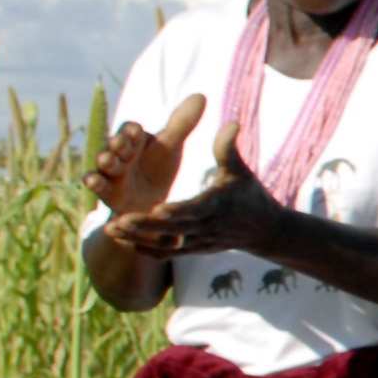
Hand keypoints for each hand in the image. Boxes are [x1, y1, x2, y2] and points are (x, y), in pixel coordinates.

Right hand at [87, 92, 205, 220]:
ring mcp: (110, 171)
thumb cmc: (158, 167)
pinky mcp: (106, 191)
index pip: (130, 130)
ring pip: (104, 163)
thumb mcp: (170, 146)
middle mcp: (119, 152)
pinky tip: (92, 180)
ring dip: (104, 160)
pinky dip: (93, 182)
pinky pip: (97, 185)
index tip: (136, 132)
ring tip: (105, 159)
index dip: (132, 131)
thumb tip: (201, 95)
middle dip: (117, 144)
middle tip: (119, 144)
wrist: (150, 202)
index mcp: (134, 139)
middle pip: (115, 145)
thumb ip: (182, 123)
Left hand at [102, 115, 284, 259]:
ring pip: (165, 245)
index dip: (177, 211)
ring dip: (137, 239)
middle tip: (119, 219)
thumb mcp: (240, 171)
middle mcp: (207, 227)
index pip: (196, 210)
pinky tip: (123, 241)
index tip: (156, 208)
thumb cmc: (250, 196)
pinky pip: (166, 254)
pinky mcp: (192, 249)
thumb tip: (231, 122)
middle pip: (174, 231)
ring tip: (111, 228)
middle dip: (146, 227)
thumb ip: (228, 149)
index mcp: (218, 206)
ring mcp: (199, 241)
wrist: (266, 231)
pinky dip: (145, 250)